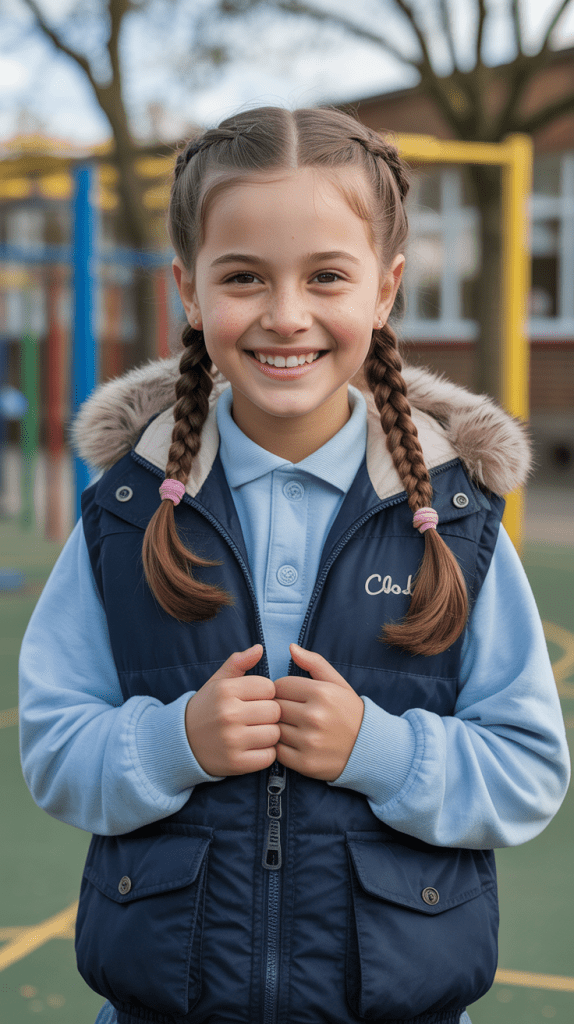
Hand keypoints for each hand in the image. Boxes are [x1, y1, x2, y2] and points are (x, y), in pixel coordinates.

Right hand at [185, 644, 280, 776]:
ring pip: (274, 734)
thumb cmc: (206, 709)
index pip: (269, 687)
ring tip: (256, 732)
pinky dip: (265, 754)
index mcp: (225, 690)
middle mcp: (228, 714)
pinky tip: (253, 748)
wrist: (181, 743)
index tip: (255, 700)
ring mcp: (232, 740)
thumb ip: (238, 663)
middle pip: (275, 711)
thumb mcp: (217, 682)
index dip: (266, 694)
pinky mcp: (235, 763)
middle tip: (257, 718)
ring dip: (269, 734)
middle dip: (270, 714)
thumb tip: (259, 648)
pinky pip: (269, 756)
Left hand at [274, 644, 364, 781]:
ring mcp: (309, 741)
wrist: (370, 749)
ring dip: (278, 728)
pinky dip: (281, 747)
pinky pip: (278, 751)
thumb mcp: (337, 683)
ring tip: (291, 727)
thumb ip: (314, 663)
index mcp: (321, 693)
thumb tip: (290, 647)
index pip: (279, 686)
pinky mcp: (305, 763)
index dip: (281, 690)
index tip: (290, 696)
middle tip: (288, 712)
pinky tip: (293, 743)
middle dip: (278, 708)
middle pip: (275, 707)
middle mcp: (314, 717)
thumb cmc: (350, 712)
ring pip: (274, 729)